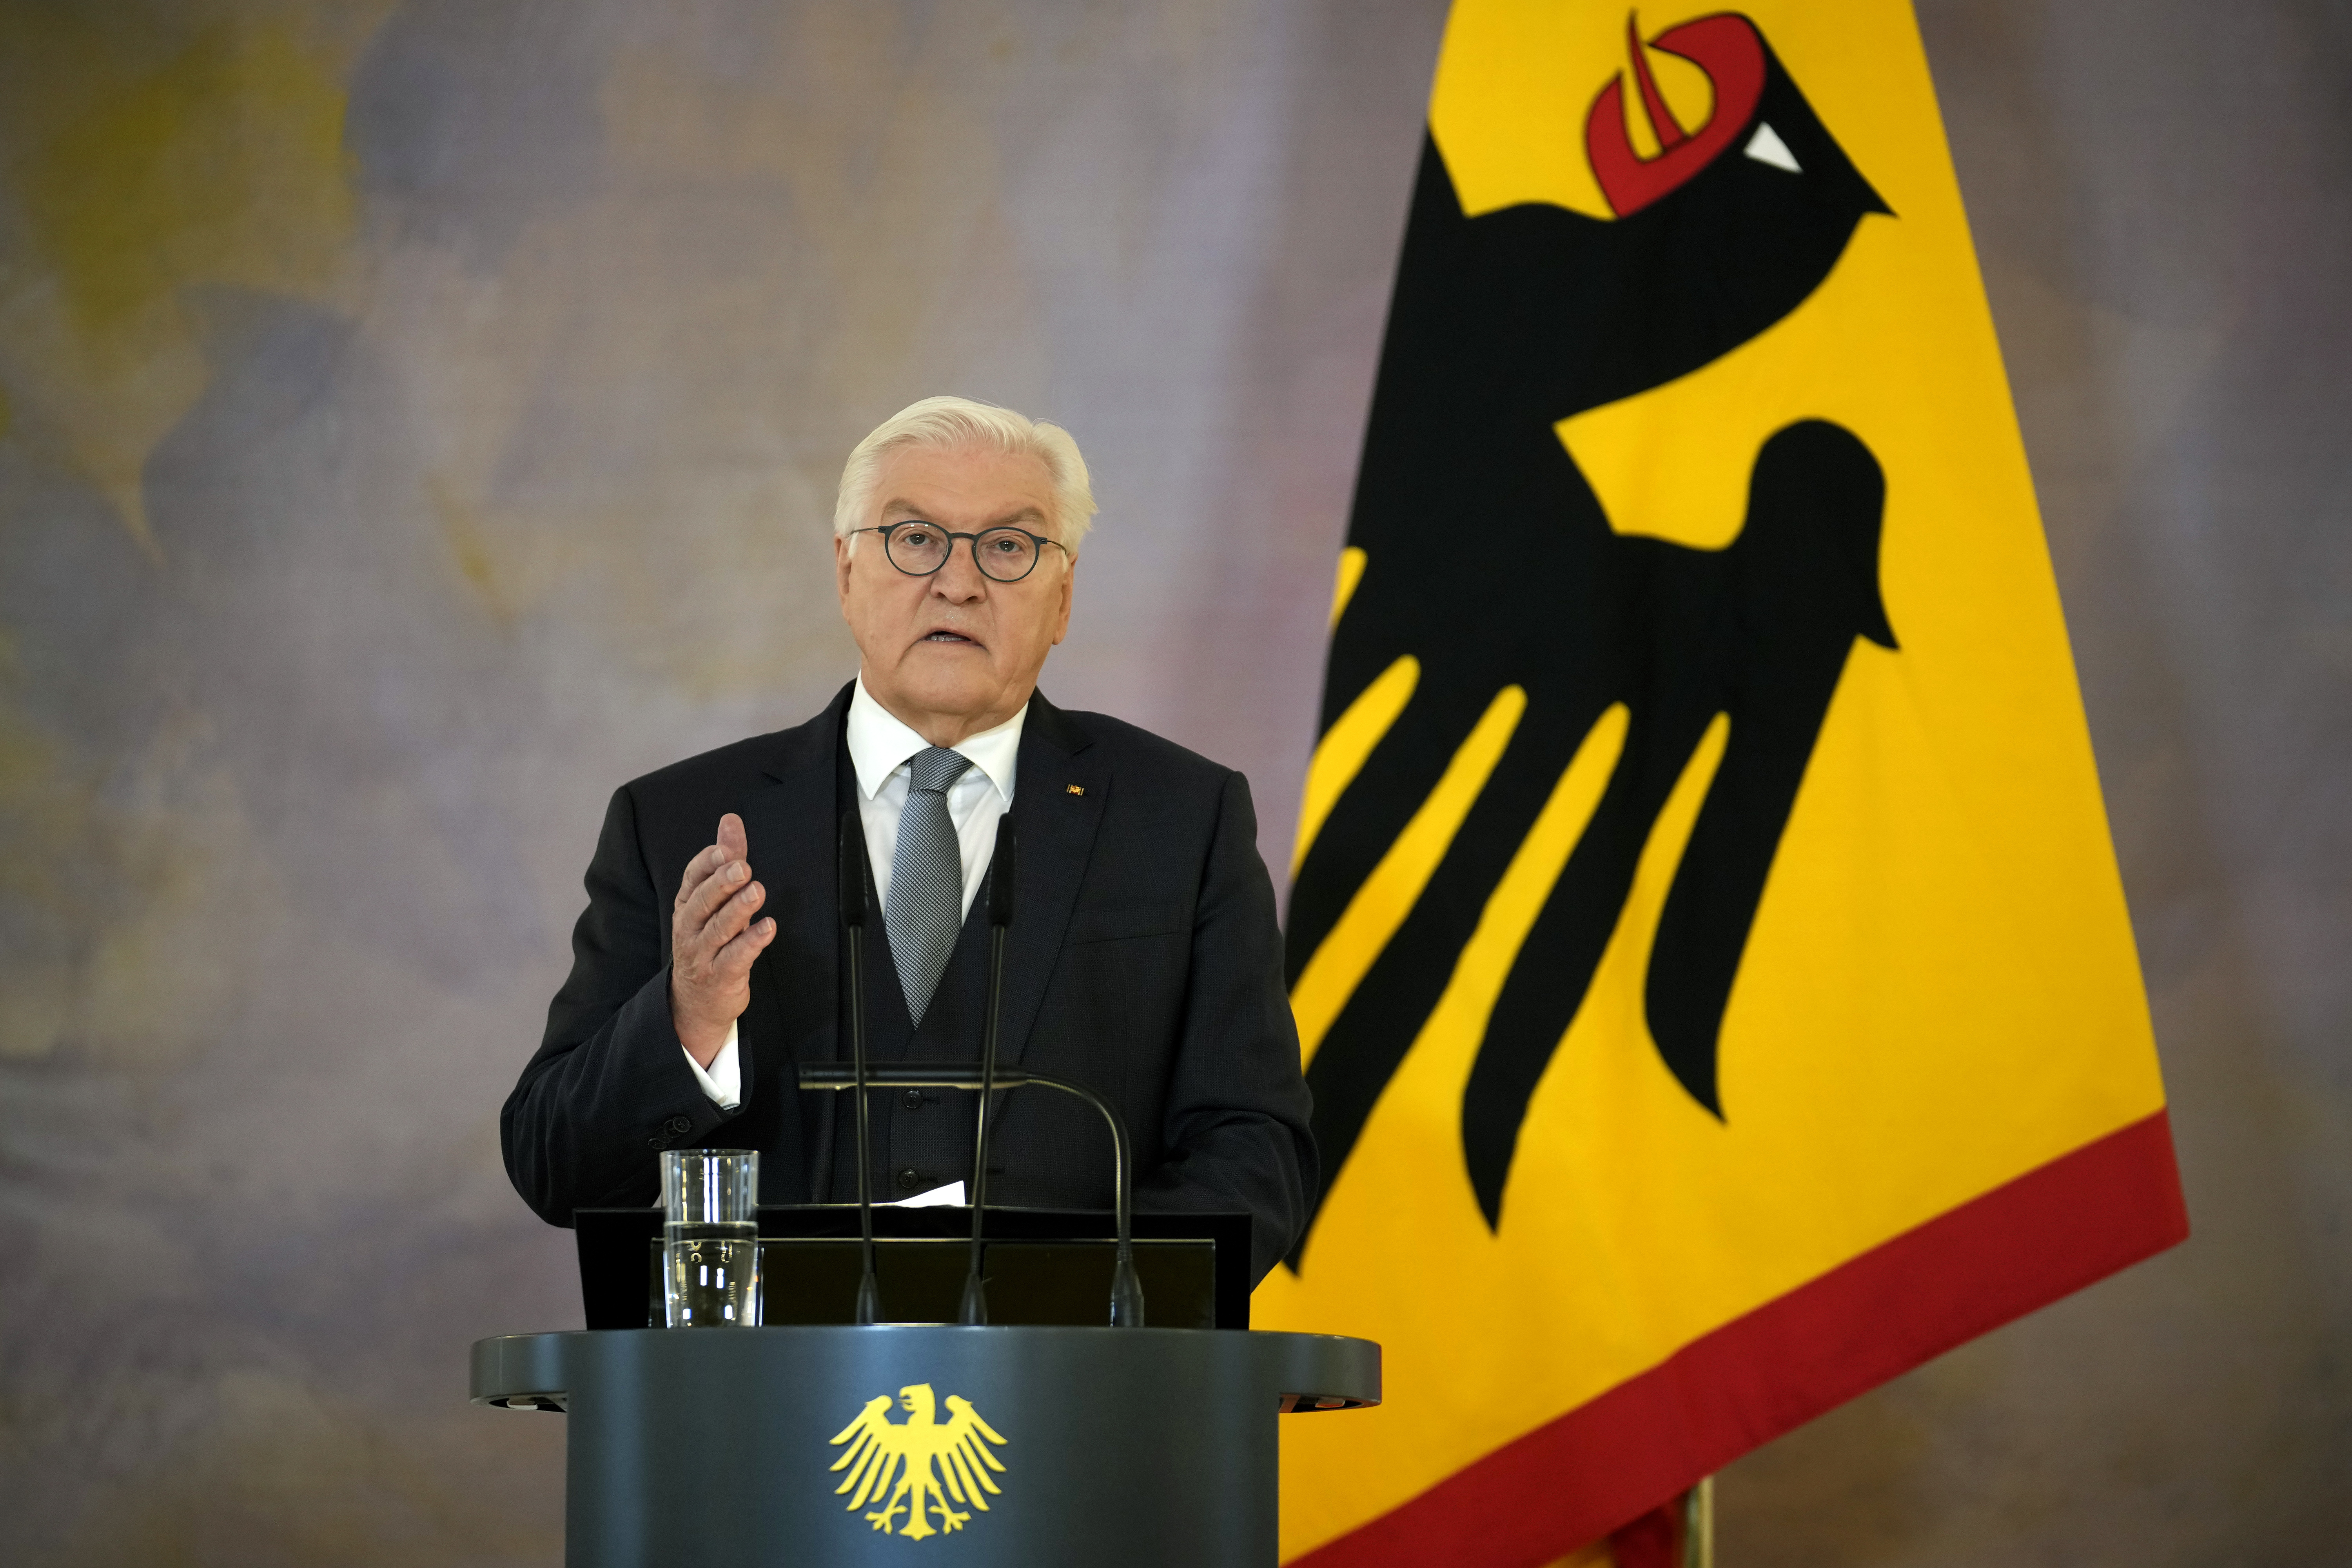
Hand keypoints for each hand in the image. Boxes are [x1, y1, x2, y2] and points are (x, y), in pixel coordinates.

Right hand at [669, 813, 775, 1066]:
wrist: (695, 1002)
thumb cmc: (709, 942)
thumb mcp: (714, 901)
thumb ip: (724, 861)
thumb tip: (730, 821)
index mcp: (687, 905)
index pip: (692, 878)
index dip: (707, 863)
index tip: (725, 849)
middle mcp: (690, 928)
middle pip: (702, 902)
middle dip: (722, 883)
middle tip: (743, 867)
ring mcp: (703, 954)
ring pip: (718, 929)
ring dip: (738, 909)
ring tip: (757, 891)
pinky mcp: (720, 976)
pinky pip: (735, 957)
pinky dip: (752, 942)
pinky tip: (768, 927)